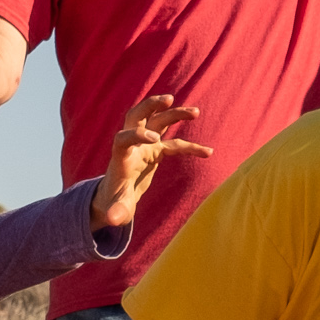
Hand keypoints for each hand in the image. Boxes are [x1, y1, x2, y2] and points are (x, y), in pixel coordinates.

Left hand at [92, 95, 209, 230]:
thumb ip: (116, 212)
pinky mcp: (154, 152)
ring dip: (176, 114)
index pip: (123, 138)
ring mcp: (144, 146)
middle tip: (169, 99)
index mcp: (120, 157)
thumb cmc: (113, 202)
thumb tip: (112, 219)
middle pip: (137, 116)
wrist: (114, 198)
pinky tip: (208, 152)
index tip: (154, 138)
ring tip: (196, 112)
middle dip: (151, 105)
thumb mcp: (115, 209)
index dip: (136, 134)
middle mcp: (132, 146)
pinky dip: (190, 146)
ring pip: (158, 122)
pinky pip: (174, 143)